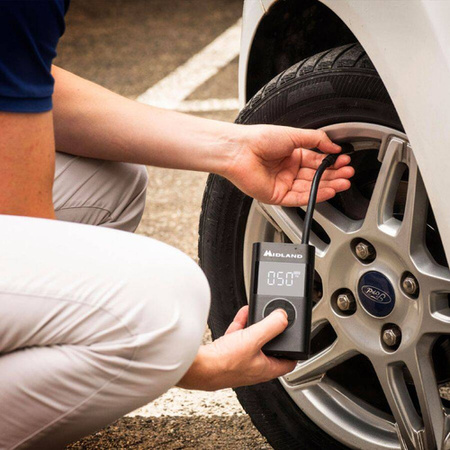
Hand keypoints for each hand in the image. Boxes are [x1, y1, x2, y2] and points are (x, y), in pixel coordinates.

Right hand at [177, 306, 296, 390]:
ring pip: (253, 341)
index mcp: (266, 369)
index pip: (288, 362)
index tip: (296, 339)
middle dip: (272, 332)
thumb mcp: (253, 339)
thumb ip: (271, 326)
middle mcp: (254, 367)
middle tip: (274, 320)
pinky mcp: (226, 354)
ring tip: (258, 313)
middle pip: (270, 348)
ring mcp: (240, 361)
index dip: (294, 350)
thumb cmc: (224, 363)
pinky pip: (238, 337)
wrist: (199, 367)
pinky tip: (243, 314)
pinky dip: (242, 324)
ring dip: (255, 326)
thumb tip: (283, 316)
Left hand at [223, 124, 353, 205]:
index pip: (316, 161)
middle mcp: (287, 170)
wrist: (240, 151)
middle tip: (348, 174)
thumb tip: (335, 147)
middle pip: (315, 176)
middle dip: (333, 175)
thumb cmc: (260, 139)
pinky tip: (328, 190)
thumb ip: (317, 140)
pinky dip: (315, 195)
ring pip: (310, 187)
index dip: (331, 163)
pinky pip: (300, 198)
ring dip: (328, 186)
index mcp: (291, 154)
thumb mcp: (294, 134)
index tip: (344, 162)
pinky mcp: (277, 196)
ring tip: (344, 182)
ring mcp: (282, 183)